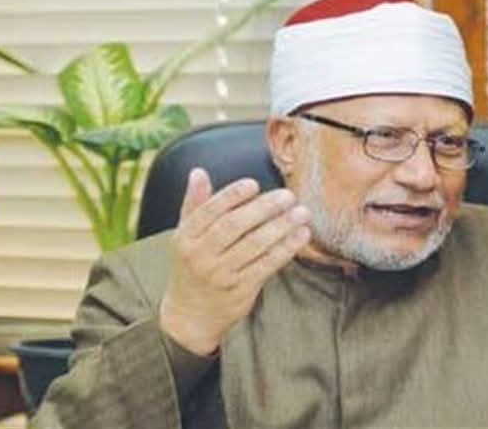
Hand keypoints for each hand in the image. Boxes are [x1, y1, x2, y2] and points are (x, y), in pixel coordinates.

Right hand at [159, 168, 310, 355]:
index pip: (209, 211)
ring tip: (302, 213)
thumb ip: (195, 204)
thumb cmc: (192, 266)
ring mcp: (221, 274)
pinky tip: (301, 236)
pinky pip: (267, 265)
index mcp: (186, 237)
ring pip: (254, 246)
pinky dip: (285, 249)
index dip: (232, 196)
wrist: (190, 315)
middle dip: (264, 209)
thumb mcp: (186, 236)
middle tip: (288, 196)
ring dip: (281, 227)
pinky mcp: (241, 290)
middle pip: (234, 226)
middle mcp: (201, 255)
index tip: (254, 184)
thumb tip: (198, 172)